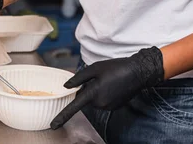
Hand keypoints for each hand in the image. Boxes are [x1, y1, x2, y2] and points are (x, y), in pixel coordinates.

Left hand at [50, 47, 164, 128]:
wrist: (139, 72)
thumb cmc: (117, 68)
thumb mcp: (95, 68)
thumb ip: (78, 78)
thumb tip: (66, 86)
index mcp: (93, 93)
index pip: (73, 107)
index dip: (62, 116)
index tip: (53, 125)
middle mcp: (100, 103)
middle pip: (85, 99)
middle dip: (87, 90)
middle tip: (98, 78)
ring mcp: (108, 107)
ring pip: (94, 100)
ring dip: (96, 92)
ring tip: (108, 80)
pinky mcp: (114, 107)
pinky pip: (102, 101)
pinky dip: (104, 94)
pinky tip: (112, 85)